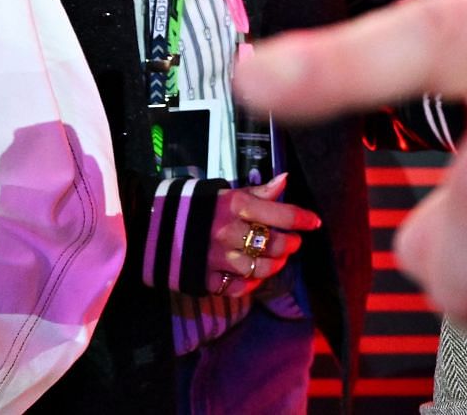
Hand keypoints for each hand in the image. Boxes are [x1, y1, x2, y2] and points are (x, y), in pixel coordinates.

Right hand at [205, 173, 321, 297]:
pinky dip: (252, 284)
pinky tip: (256, 276)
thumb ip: (258, 191)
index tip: (315, 223)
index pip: (281, 214)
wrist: (151, 226)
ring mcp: (215, 257)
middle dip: (290, 244)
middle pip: (274, 244)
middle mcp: (227, 231)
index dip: (303, 219)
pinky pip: (237, 287)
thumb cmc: (197, 207)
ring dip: (275, 266)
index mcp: (236, 205)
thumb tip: (285, 180)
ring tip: (279, 259)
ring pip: (259, 268)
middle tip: (294, 242)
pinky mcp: (203, 278)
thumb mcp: (227, 193)